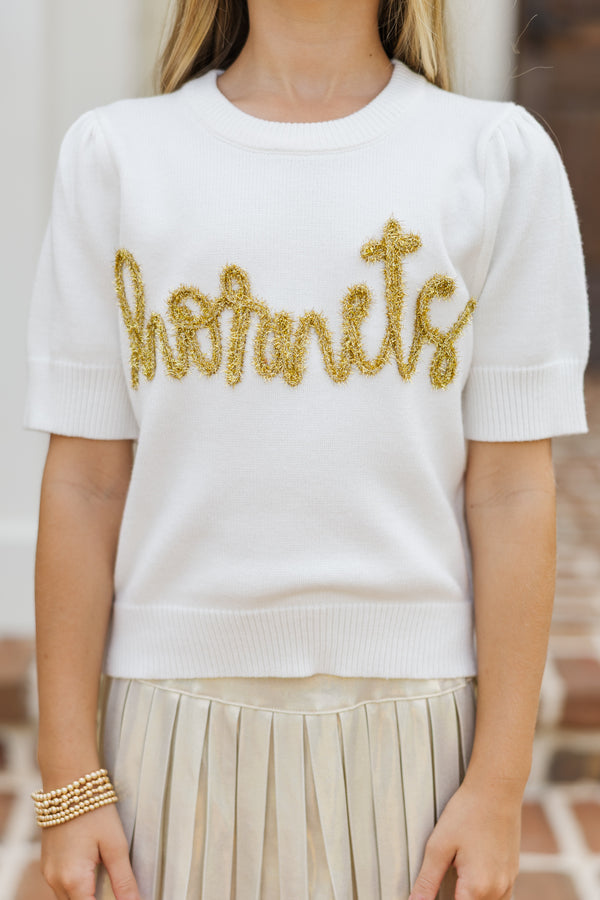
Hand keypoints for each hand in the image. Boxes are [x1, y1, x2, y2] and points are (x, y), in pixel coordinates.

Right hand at [40, 802, 141, 899]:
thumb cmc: (94, 810)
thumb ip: (124, 880)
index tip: (126, 898)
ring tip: (108, 881)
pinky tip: (94, 873)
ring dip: (87, 896)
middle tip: (119, 891)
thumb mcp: (116, 845)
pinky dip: (78, 888)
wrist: (69, 783)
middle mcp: (55, 881)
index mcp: (73, 880)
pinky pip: (62, 888)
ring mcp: (48, 873)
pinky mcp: (48, 865)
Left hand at [408, 777, 521, 899]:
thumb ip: (426, 881)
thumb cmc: (468, 812)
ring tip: (456, 879)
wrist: (496, 790)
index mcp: (477, 888)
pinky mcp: (512, 873)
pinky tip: (470, 880)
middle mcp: (497, 890)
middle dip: (455, 898)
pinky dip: (483, 895)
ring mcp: (508, 882)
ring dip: (469, 897)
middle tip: (442, 882)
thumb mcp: (438, 846)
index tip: (430, 895)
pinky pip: (499, 897)